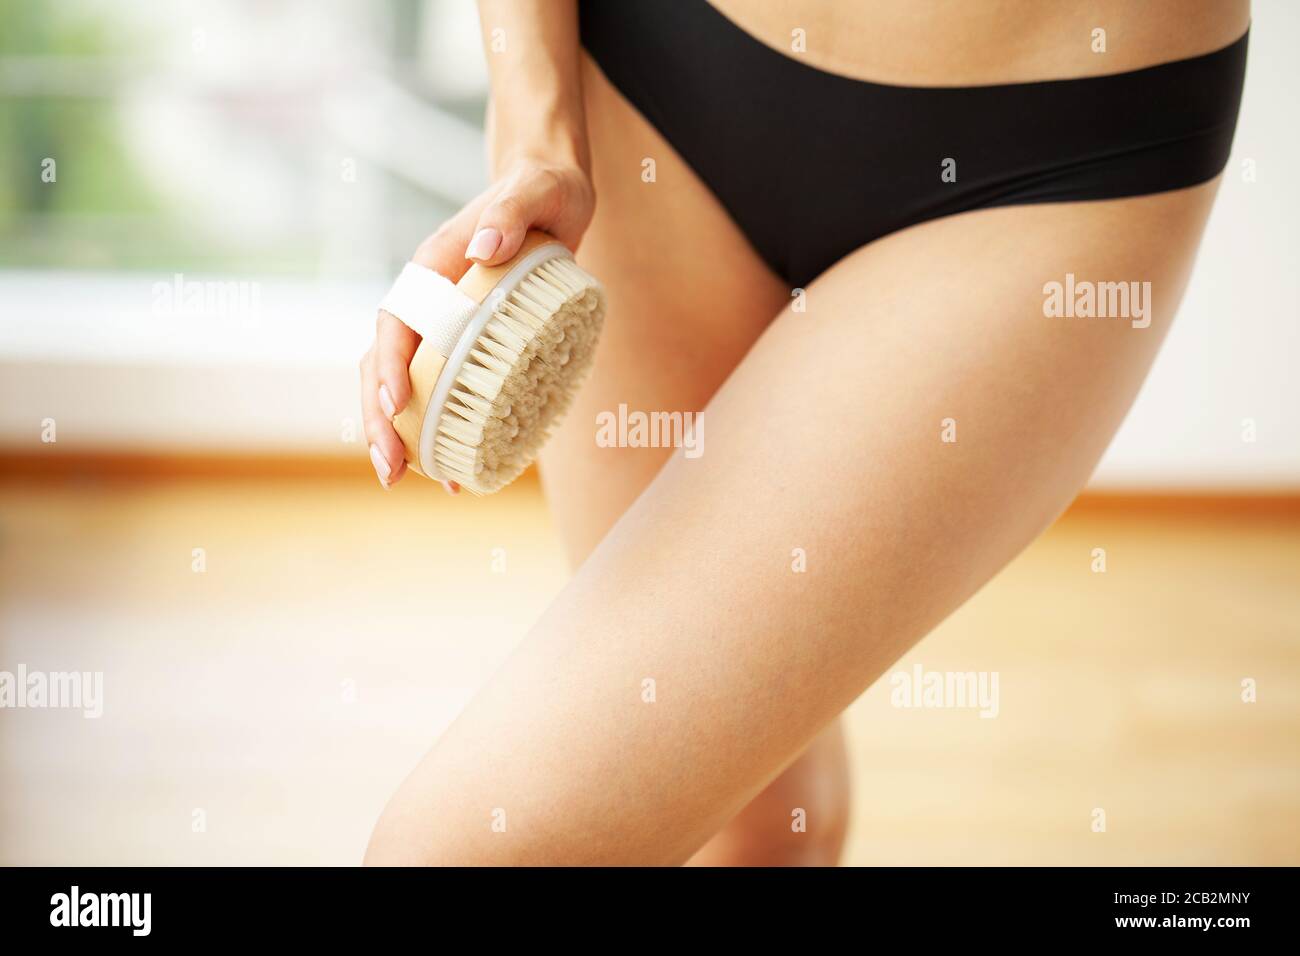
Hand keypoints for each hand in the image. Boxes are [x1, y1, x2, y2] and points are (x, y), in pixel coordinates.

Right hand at [359, 157, 594, 490]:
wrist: (550, 189)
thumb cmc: (544, 189)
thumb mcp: (536, 193)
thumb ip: (510, 213)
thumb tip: (485, 247)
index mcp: (432, 268)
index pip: (397, 322)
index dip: (391, 366)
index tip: (396, 406)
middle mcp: (427, 299)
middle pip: (385, 364)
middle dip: (380, 419)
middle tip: (389, 471)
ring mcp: (442, 323)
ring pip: (405, 383)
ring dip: (401, 432)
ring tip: (409, 479)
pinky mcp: (465, 340)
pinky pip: (440, 386)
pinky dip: (439, 424)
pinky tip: (454, 464)